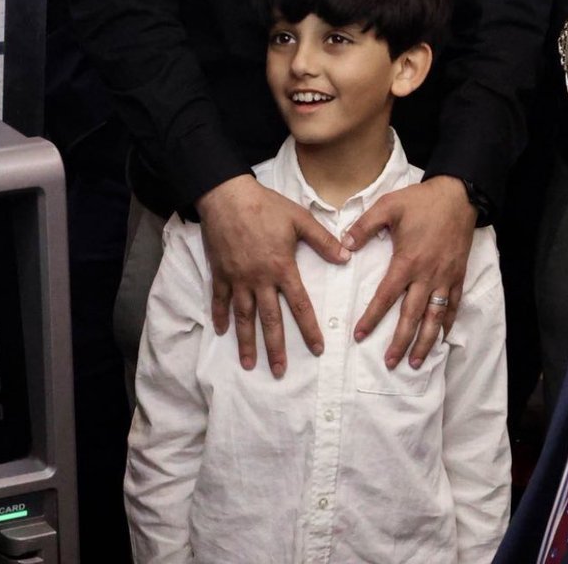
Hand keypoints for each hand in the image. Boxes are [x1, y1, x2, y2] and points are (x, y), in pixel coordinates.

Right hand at [195, 175, 349, 377]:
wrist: (227, 196)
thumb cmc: (266, 205)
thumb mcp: (299, 219)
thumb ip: (323, 240)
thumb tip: (347, 258)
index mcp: (282, 268)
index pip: (300, 306)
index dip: (309, 330)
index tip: (317, 350)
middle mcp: (260, 279)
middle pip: (270, 320)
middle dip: (275, 349)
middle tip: (279, 372)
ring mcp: (238, 278)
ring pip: (243, 316)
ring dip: (246, 341)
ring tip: (248, 364)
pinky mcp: (220, 272)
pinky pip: (220, 299)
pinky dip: (220, 316)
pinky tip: (221, 331)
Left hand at [343, 175, 476, 368]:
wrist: (458, 197)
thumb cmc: (420, 201)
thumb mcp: (387, 206)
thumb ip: (364, 226)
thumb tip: (344, 245)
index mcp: (407, 261)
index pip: (386, 297)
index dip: (372, 317)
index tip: (359, 335)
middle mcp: (427, 276)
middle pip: (412, 316)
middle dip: (400, 342)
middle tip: (389, 362)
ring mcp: (445, 278)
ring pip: (435, 318)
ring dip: (426, 343)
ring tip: (416, 362)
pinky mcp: (458, 276)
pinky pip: (453, 306)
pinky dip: (447, 325)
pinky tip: (441, 338)